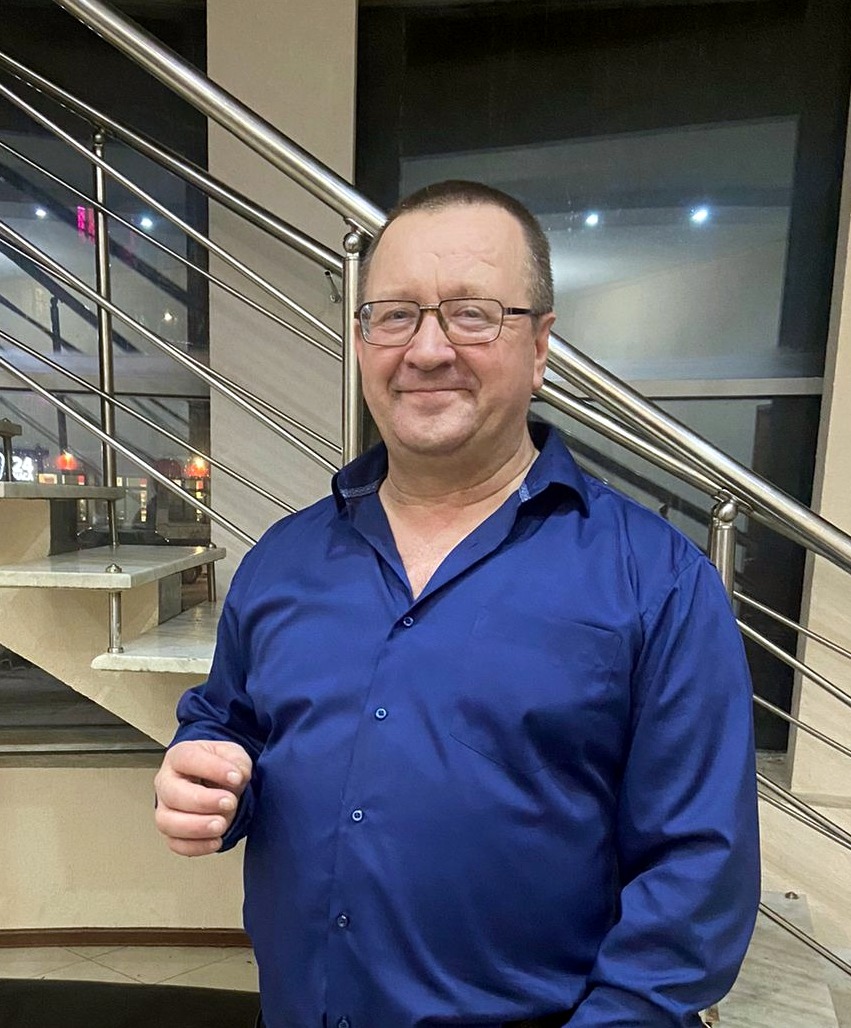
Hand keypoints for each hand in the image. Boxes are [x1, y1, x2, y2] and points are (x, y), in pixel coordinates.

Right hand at [154, 739, 252, 856]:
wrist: (217, 781)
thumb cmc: (219, 766)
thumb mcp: (232, 754)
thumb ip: (237, 761)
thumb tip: (237, 776)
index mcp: (179, 756)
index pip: (187, 759)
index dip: (212, 768)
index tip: (236, 777)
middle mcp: (167, 782)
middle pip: (173, 794)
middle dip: (203, 801)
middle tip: (229, 802)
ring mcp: (166, 809)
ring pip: (168, 822)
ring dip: (196, 827)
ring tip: (221, 825)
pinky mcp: (172, 832)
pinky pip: (176, 844)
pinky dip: (196, 846)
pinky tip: (216, 841)